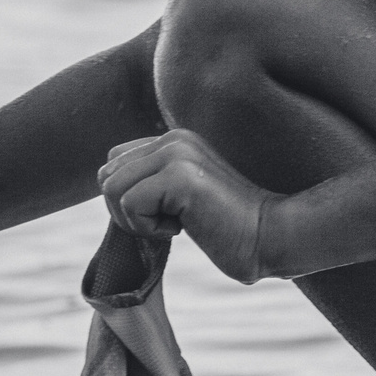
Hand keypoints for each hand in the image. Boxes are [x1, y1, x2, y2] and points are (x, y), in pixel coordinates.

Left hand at [98, 129, 280, 282]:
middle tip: (165, 224)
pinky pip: (130, 204)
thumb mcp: (182, 196)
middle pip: (106, 176)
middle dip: (125, 212)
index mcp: (173, 140)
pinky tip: (182, 229)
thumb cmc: (227, 227)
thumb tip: (107, 188)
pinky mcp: (180, 176)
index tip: (163, 215)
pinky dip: (148, 228)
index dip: (126, 199)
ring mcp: (176, 154)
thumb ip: (151, 183)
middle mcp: (173, 139)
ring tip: (173, 226)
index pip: (113, 163)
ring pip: (111, 189)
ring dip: (135, 221)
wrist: (270, 236)